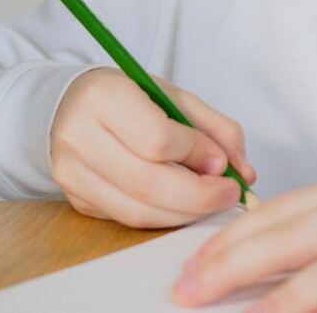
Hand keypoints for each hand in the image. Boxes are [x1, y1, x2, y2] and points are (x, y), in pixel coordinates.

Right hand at [51, 68, 255, 227]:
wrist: (72, 106)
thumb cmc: (131, 99)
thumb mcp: (177, 98)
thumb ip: (217, 130)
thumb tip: (244, 173)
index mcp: (104, 97)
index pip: (157, 139)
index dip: (197, 155)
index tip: (222, 162)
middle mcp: (80, 136)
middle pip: (149, 183)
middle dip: (201, 196)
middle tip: (230, 193)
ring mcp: (72, 173)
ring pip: (139, 211)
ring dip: (186, 213)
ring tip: (211, 200)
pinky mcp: (77, 199)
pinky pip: (129, 219)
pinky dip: (165, 216)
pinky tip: (182, 204)